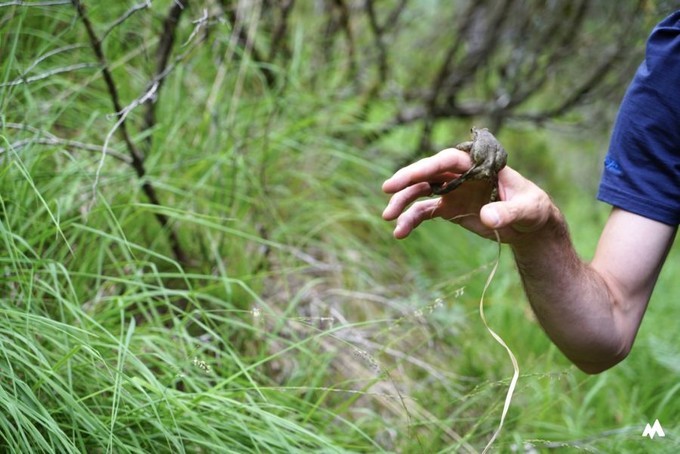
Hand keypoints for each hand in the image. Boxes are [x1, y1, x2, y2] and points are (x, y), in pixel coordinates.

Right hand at [381, 147, 554, 242]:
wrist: (529, 224)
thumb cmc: (532, 208)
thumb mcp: (527, 209)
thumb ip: (508, 212)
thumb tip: (486, 216)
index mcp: (478, 165)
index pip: (448, 161)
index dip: (426, 166)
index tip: (407, 176)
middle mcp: (460, 175)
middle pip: (428, 173)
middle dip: (406, 180)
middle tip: (387, 190)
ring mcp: (452, 190)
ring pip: (420, 191)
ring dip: (403, 202)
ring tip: (388, 217)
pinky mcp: (448, 208)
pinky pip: (424, 212)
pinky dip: (411, 220)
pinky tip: (400, 233)